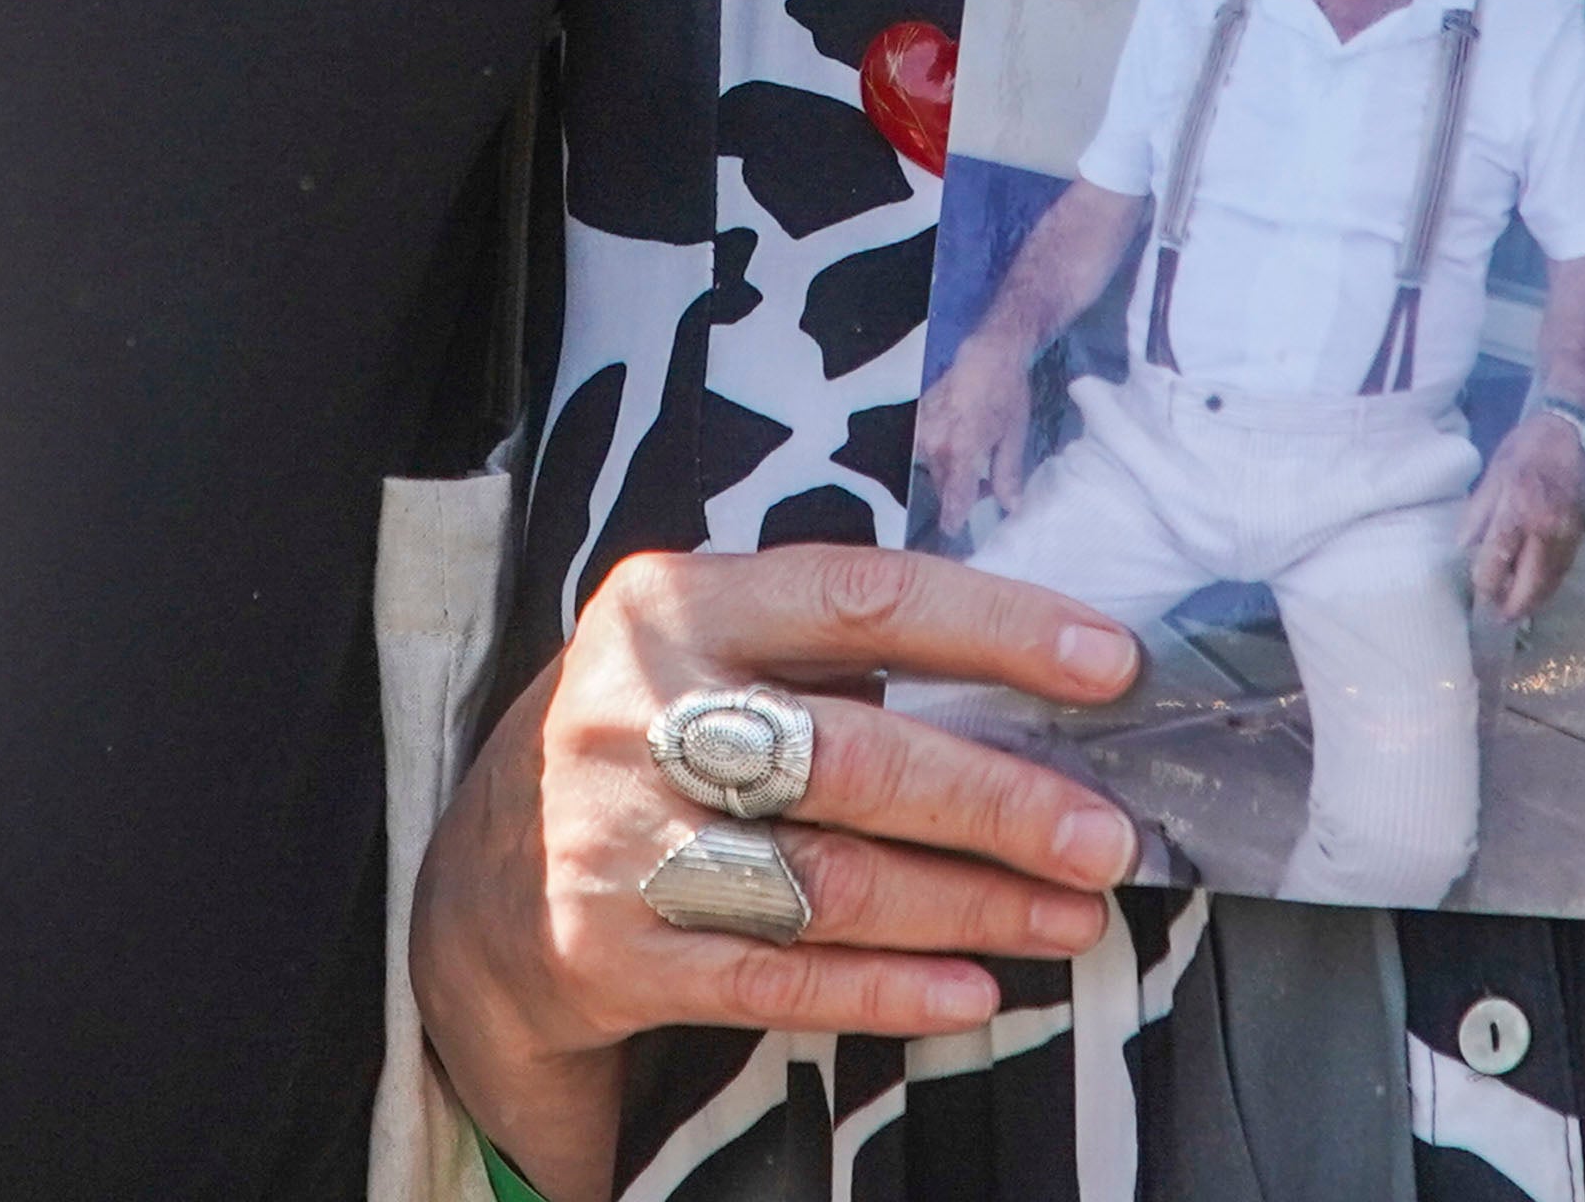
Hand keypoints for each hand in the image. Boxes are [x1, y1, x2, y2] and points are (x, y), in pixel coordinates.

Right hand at [414, 544, 1144, 1201]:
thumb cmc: (642, 739)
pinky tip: (974, 990)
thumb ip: (828, 650)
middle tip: (1106, 836)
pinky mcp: (614, 951)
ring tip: (1069, 914)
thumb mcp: (698, 648)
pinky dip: (889, 990)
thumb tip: (1033, 683)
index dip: (994, 626)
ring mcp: (620, 839)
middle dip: (1000, 801)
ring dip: (969, 904)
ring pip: (828, 881)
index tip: (1106, 665)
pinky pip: (779, 980)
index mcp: (673, 602)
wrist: (477, 883)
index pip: (860, 595)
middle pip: (855, 756)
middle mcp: (638, 712)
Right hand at [915, 337, 1036, 532]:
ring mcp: (922, 430)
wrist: (987, 354)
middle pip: (941, 486)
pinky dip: (941, 453)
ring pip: (932, 468)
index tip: (955, 530)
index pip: (952, 500)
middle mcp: (934, 444)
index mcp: (960, 451)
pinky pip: (925, 449)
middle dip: (960, 491)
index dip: (954, 519)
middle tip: (984, 483)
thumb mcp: (1014, 437)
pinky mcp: (917, 418)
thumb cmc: (1006, 393)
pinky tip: (960, 440)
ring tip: (975, 457)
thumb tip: (1009, 507)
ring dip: (950, 471)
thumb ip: (1007, 476)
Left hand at [1462, 415, 1584, 625]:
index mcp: (1517, 512)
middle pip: (1531, 584)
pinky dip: (1549, 586)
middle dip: (1514, 606)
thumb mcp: (1490, 477)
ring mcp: (1566, 535)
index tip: (1479, 593)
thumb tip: (1464, 550)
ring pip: (1551, 582)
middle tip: (1499, 620)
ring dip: (1534, 602)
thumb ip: (1477, 516)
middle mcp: (1545, 530)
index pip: (1498, 561)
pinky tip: (1536, 592)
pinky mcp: (1579, 536)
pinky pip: (1563, 571)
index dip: (1487, 583)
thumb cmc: (1523, 452)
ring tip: (1515, 612)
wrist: (1567, 435)